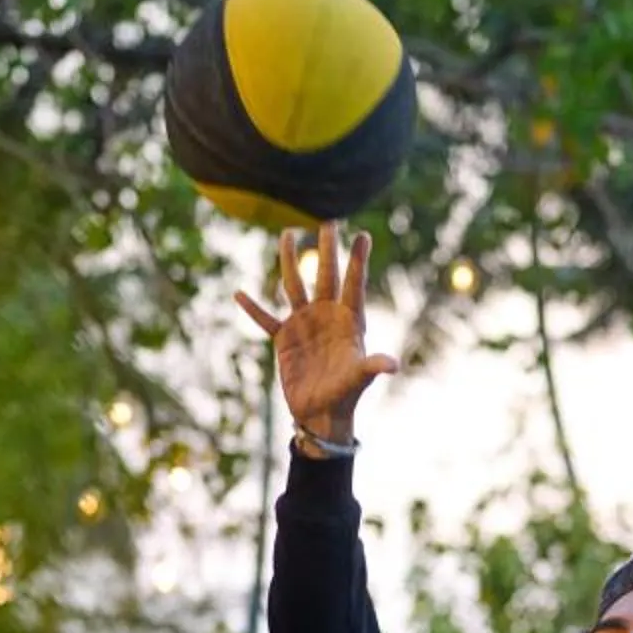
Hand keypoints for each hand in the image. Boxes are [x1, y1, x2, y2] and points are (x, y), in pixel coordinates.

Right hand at [234, 221, 399, 444]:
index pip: (353, 285)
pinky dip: (253, 308)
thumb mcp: (359, 379)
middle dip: (327, 248)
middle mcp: (326, 316)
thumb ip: (372, 366)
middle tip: (329, 220)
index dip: (358, 261)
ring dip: (290, 261)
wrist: (321, 413)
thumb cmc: (346, 395)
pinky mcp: (283, 339)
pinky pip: (265, 320)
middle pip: (325, 275)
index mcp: (348, 321)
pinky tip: (239, 293)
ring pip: (295, 285)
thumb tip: (392, 365)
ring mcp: (303, 324)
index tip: (363, 234)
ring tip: (287, 234)